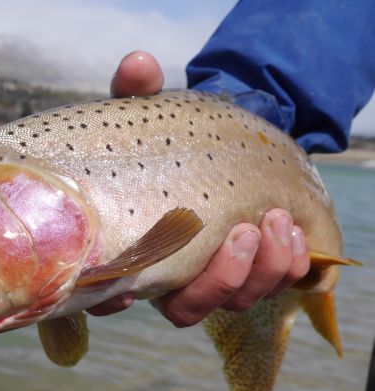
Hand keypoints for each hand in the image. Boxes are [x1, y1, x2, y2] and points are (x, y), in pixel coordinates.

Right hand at [87, 51, 310, 324]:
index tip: (128, 291)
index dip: (114, 303)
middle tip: (242, 233)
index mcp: (133, 247)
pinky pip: (272, 289)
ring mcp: (213, 276)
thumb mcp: (148, 112)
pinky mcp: (252, 269)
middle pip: (185, 309)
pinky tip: (297, 234)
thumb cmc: (173, 136)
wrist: (224, 139)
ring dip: (261, 272)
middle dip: (219, 282)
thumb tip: (139, 65)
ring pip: (233, 302)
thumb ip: (137, 92)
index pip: (110, 295)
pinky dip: (289, 269)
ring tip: (276, 222)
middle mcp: (170, 274)